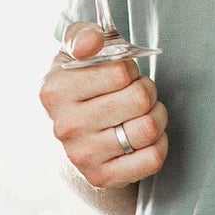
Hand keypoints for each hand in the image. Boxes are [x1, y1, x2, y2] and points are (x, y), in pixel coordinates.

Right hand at [39, 21, 168, 188]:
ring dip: (157, 115)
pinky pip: (153, 158)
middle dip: (147, 90)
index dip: (129, 68)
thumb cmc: (79, 86)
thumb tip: (93, 40)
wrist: (70, 136)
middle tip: (138, 92)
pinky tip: (145, 137)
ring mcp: (82, 155)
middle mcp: (65, 125)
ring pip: (149, 129)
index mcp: (54, 90)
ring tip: (145, 112)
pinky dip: (159, 144)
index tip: (121, 73)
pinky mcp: (102, 178)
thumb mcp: (72, 55)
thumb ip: (82, 36)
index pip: (120, 71)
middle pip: (139, 99)